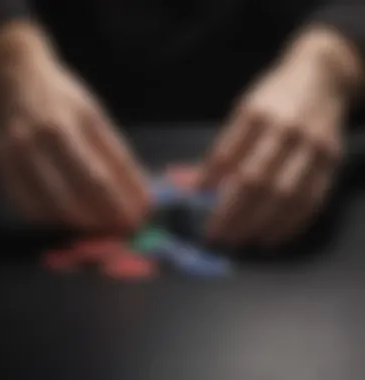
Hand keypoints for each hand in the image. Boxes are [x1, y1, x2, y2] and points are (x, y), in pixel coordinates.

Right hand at [0, 56, 148, 232]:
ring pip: (54, 204)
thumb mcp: (96, 119)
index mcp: (76, 121)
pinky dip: (53, 220)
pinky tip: (70, 221)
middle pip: (82, 189)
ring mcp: (18, 151)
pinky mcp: (0, 164)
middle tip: (124, 228)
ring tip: (102, 228)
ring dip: (83, 223)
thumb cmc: (64, 100)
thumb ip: (116, 155)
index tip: (142, 215)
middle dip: (108, 215)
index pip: (108, 170)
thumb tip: (141, 193)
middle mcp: (46, 136)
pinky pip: (27, 206)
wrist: (15, 78)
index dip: (126, 198)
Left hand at [199, 58, 345, 245]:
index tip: (196, 202)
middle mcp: (285, 130)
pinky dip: (290, 224)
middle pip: (255, 181)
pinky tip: (272, 237)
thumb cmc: (275, 97)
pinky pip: (311, 200)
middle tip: (216, 234)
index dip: (209, 181)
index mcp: (255, 114)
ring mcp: (311, 147)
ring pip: (284, 195)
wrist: (322, 77)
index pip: (226, 154)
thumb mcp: (245, 109)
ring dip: (259, 224)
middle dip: (233, 213)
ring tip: (240, 240)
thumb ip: (226, 145)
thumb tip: (200, 183)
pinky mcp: (331, 161)